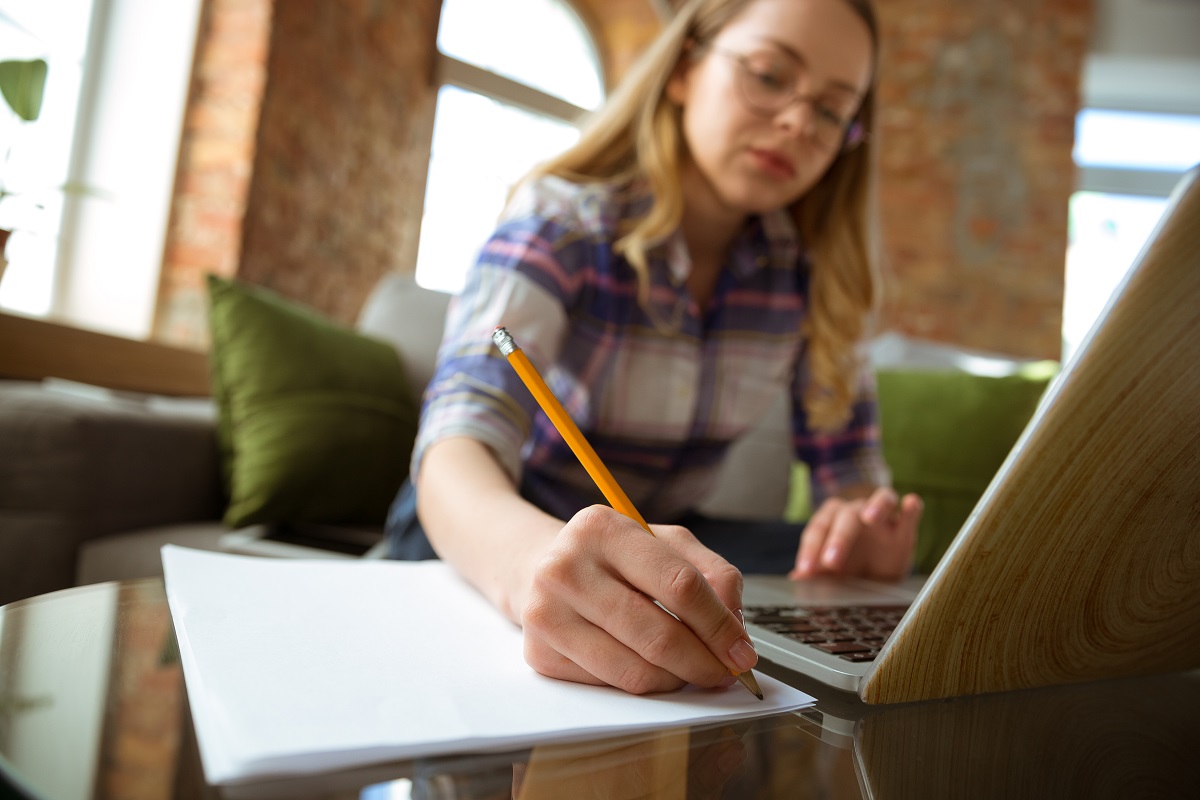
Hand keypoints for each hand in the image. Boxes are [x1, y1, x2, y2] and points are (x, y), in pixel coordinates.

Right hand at [520, 505, 757, 693]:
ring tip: (691, 670)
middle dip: (705, 662)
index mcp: (602, 529)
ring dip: (677, 679)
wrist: (539, 568)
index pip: (679, 584)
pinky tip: (651, 667)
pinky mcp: (540, 653)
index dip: (719, 625)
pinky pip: (610, 685)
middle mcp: (566, 568)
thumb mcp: (665, 543)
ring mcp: (547, 613)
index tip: (742, 650)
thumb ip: (712, 574)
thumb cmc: (612, 557)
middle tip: (727, 673)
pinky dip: (643, 684)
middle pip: (658, 634)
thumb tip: (735, 626)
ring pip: (635, 670)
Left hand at [789, 488, 921, 581]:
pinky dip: (911, 506)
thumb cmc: (849, 564)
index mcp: (830, 518)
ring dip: (876, 506)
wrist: (878, 572)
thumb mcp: (832, 572)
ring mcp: (883, 515)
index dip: (809, 550)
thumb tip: (795, 580)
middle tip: (831, 563)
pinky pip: (910, 510)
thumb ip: (816, 572)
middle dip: (838, 539)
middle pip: (846, 517)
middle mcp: (856, 511)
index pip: (818, 529)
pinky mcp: (905, 525)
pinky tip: (910, 503)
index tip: (805, 572)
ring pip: (880, 500)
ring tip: (871, 517)